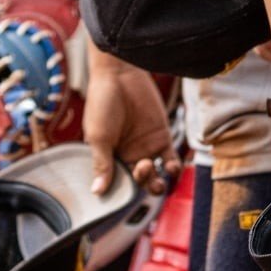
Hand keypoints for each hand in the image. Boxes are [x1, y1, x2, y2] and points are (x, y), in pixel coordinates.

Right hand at [83, 56, 178, 195]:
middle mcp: (128, 156)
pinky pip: (171, 160)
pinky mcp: (162, 136)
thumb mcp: (98, 136)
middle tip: (140, 170)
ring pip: (156, 176)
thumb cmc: (102, 103)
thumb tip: (96, 191)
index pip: (116, 184)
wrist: (120, 74)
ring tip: (157, 175)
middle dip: (141, 184)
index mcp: (109, 158)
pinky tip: (171, 167)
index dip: (121, 193)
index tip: (123, 195)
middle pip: (138, 183)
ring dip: (157, 183)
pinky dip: (174, 168)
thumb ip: (102, 164)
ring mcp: (146, 147)